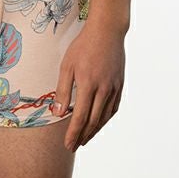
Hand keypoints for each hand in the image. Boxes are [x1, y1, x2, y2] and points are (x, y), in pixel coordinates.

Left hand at [53, 20, 125, 150]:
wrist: (107, 31)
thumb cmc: (83, 46)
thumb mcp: (66, 66)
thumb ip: (62, 91)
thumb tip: (58, 113)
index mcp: (88, 85)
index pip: (80, 117)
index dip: (74, 133)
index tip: (68, 145)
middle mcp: (104, 89)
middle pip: (94, 121)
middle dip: (83, 136)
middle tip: (74, 147)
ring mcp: (114, 88)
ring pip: (105, 117)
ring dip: (95, 131)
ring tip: (85, 139)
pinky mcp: (120, 84)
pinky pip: (114, 108)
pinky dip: (106, 119)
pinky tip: (99, 123)